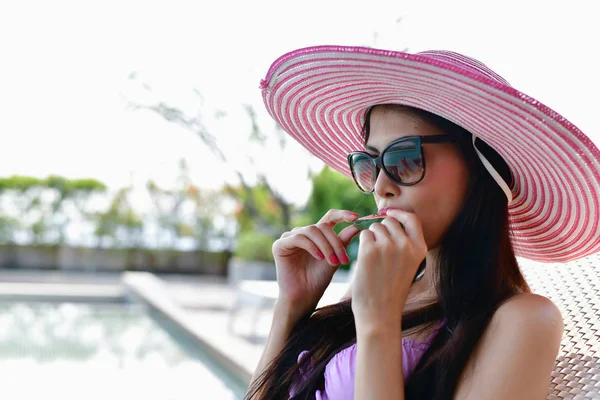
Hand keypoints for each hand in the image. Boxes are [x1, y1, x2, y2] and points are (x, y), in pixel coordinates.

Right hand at [272, 209, 360, 321]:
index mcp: (316, 235)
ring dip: (325, 246)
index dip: (342, 214)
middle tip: (344, 260)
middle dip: (335, 242)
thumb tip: (357, 225)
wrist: (304, 297)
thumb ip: (343, 241)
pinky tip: (319, 257)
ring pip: (312, 230)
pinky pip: (298, 237)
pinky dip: (311, 246)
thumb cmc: (319, 280)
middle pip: (323, 226)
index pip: (329, 217)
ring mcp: (290, 238)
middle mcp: (302, 233)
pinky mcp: (280, 245)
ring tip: (333, 262)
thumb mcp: (335, 258)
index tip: (357, 217)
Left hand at [351, 209, 427, 329]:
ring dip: (370, 237)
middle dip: (380, 229)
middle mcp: (406, 245)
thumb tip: (387, 217)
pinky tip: (365, 261)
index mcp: (420, 249)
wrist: (380, 313)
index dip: (399, 213)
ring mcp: (388, 246)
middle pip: (389, 221)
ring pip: (374, 227)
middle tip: (376, 247)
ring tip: (373, 259)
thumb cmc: (391, 290)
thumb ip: (403, 243)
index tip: (389, 213)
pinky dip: (362, 244)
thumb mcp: (408, 265)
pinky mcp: (370, 250)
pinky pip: (363, 235)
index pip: (412, 219)